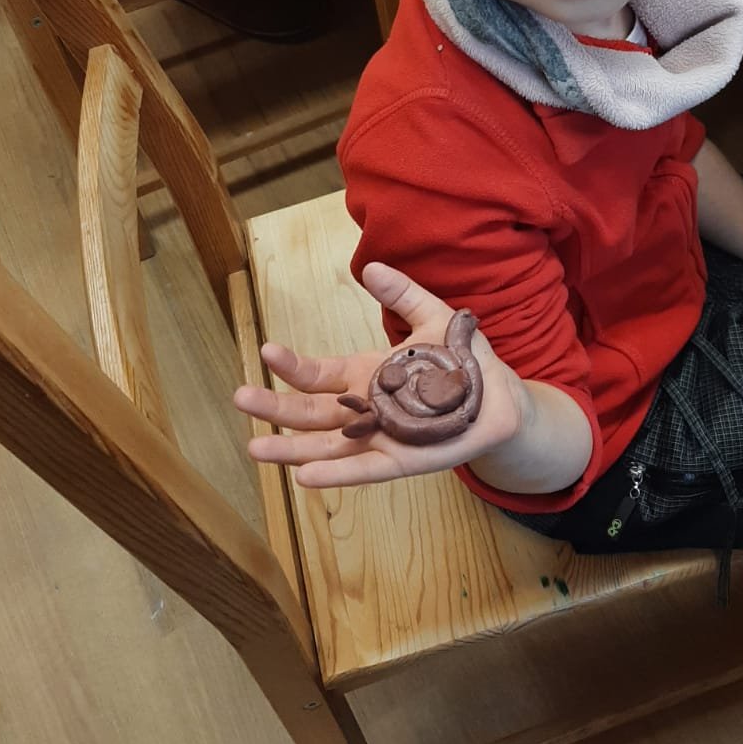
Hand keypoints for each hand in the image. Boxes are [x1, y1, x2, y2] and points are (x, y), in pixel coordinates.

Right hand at [233, 262, 528, 486]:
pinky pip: (363, 469)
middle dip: (273, 408)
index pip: (317, 374)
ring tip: (254, 448)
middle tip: (238, 397)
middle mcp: (364, 410)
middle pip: (309, 413)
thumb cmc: (464, 360)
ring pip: (325, 447)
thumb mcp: (433, 317)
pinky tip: (304, 477)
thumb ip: (402, 294)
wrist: (503, 398)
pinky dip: (335, 474)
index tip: (265, 351)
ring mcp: (379, 438)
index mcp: (365, 375)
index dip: (291, 366)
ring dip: (290, 449)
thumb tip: (370, 266)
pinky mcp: (401, 460)